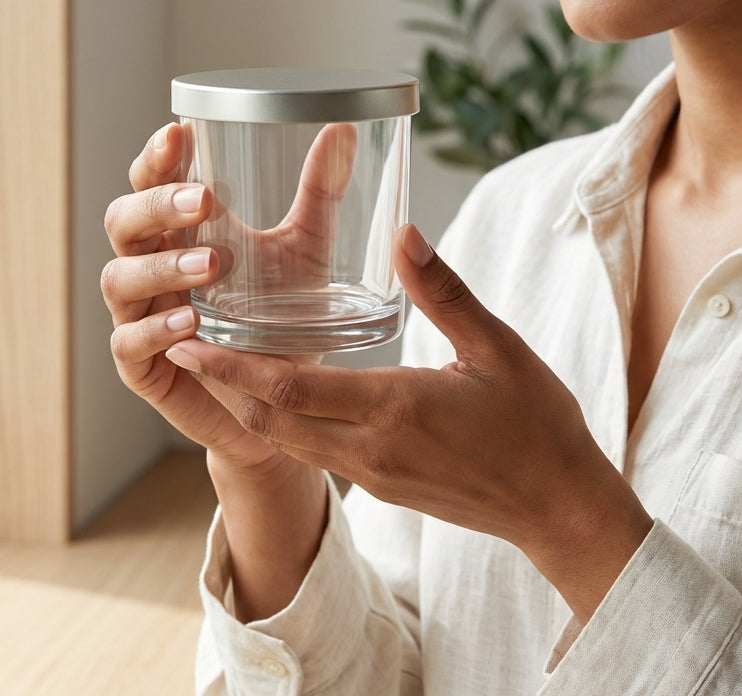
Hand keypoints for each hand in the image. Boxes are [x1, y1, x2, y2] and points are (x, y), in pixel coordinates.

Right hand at [101, 121, 355, 471]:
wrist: (282, 402)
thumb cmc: (281, 317)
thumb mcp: (305, 250)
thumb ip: (320, 194)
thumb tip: (345, 130)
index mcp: (179, 230)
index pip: (151, 182)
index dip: (157, 157)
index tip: (179, 133)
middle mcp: (150, 265)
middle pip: (123, 221)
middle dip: (156, 206)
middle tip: (202, 200)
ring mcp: (140, 315)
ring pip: (119, 277)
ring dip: (161, 267)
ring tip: (210, 264)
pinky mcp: (142, 366)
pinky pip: (128, 342)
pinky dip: (156, 329)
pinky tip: (190, 322)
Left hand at [165, 223, 653, 621]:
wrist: (559, 509)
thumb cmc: (536, 424)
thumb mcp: (497, 347)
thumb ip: (443, 290)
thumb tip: (402, 231)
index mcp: (395, 408)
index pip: (290, 388)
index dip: (232, 366)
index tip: (191, 337)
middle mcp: (370, 449)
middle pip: (271, 420)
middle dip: (221, 386)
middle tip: (182, 344)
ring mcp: (371, 475)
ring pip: (287, 441)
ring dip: (245, 407)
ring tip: (215, 367)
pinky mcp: (379, 486)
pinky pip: (313, 453)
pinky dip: (281, 424)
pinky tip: (277, 395)